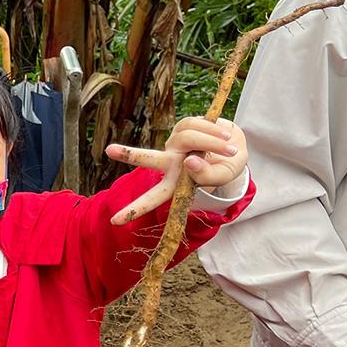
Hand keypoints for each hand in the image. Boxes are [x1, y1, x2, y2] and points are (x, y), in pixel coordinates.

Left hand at [105, 117, 247, 224]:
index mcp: (176, 184)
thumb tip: (190, 161)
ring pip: (190, 138)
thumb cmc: (226, 166)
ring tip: (230, 148)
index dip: (135, 210)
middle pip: (148, 159)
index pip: (154, 198)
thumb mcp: (223, 177)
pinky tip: (224, 137)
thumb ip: (209, 175)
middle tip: (110, 150)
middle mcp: (169, 164)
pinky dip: (215, 131)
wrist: (236, 145)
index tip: (114, 222)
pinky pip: (198, 125)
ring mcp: (174, 144)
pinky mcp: (181, 127)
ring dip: (214, 143)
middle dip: (130, 154)